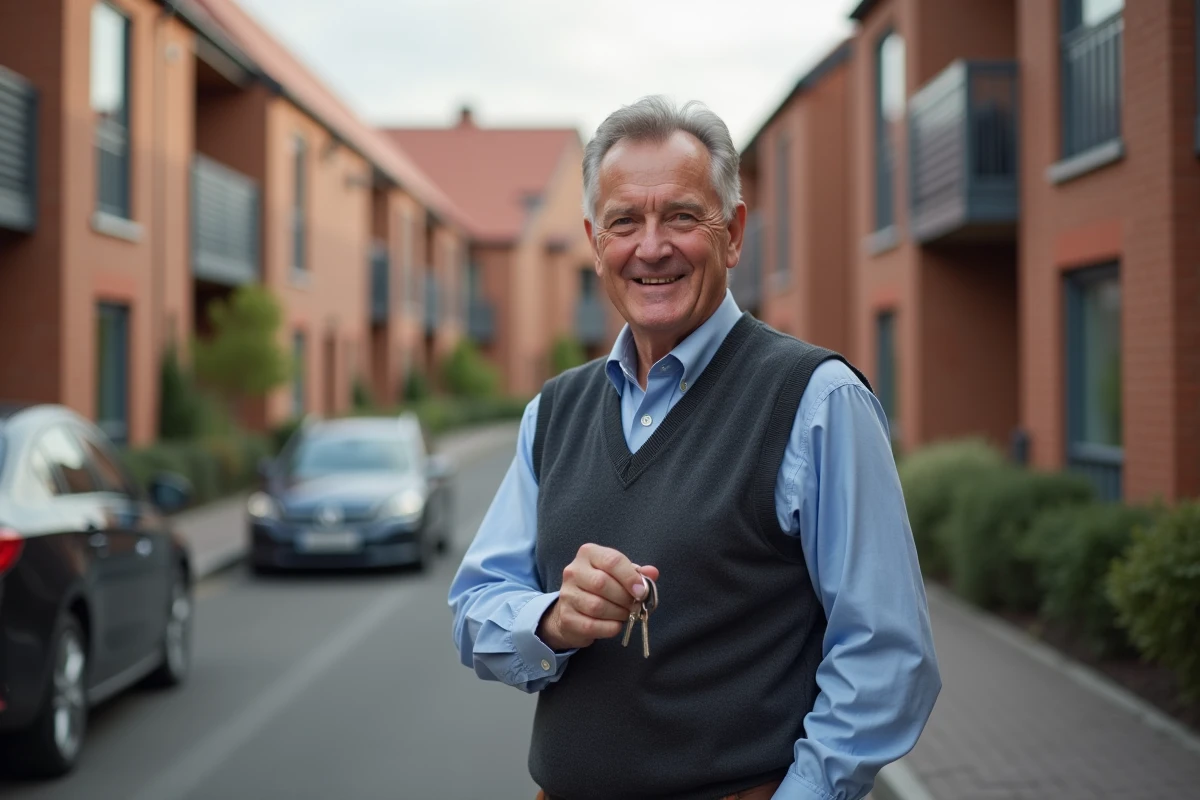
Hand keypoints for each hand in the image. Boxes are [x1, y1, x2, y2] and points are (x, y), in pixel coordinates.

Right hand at [537, 544, 659, 651]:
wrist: (573, 609)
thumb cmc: (600, 588)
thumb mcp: (618, 574)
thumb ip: (636, 573)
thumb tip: (652, 573)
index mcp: (588, 554)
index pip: (612, 560)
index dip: (630, 577)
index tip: (642, 591)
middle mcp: (573, 571)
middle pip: (602, 583)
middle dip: (624, 597)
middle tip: (634, 605)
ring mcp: (567, 594)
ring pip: (596, 606)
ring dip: (618, 613)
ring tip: (625, 613)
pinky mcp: (566, 617)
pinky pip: (592, 625)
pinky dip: (610, 627)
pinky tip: (615, 624)